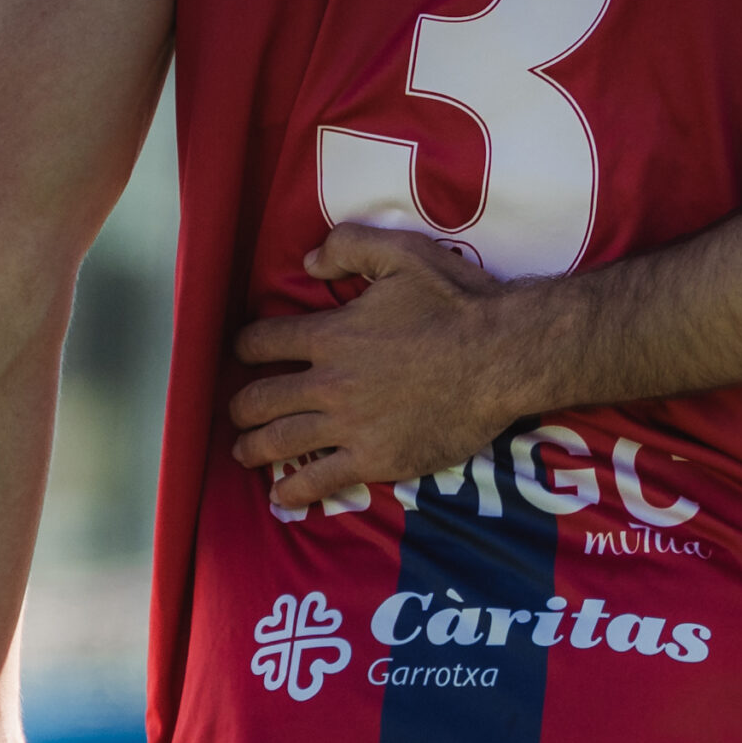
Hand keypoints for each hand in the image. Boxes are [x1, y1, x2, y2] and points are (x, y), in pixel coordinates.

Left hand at [229, 225, 516, 507]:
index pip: (263, 342)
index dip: (246, 347)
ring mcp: (350, 426)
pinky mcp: (376, 460)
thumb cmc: (458, 303)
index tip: (245, 353)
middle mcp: (330, 383)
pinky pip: (320, 481)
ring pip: (279, 443)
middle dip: (240, 406)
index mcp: (330, 335)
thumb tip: (307, 262)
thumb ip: (348, 247)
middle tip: (238, 411)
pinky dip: (294, 490)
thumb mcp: (403, 254)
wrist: (503, 357)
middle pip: (260, 399)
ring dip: (252, 448)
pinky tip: (281, 495)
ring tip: (244, 451)